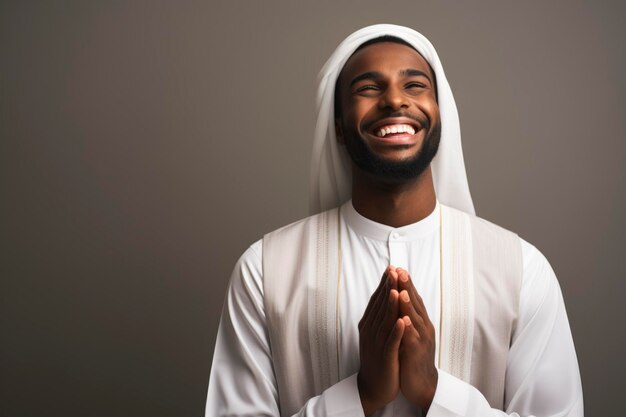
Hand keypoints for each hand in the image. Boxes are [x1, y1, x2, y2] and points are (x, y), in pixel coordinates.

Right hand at [357, 266, 405, 415]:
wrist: (373, 386)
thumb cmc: (377, 358)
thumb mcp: (375, 333)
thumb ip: (379, 315)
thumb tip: (384, 295)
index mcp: (368, 324)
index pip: (377, 300)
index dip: (384, 284)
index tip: (391, 268)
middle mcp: (371, 331)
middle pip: (380, 306)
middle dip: (388, 288)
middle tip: (393, 270)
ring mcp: (377, 344)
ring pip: (385, 321)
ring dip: (390, 305)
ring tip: (396, 289)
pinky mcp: (385, 357)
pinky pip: (391, 342)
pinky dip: (396, 331)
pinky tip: (402, 321)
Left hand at [396, 268, 437, 410]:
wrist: (422, 384)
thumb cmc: (412, 356)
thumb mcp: (409, 331)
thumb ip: (406, 314)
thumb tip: (398, 296)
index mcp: (419, 321)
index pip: (412, 297)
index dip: (405, 283)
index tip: (396, 268)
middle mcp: (423, 327)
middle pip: (415, 303)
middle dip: (407, 287)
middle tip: (400, 270)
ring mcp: (422, 339)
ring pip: (415, 319)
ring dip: (408, 304)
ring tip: (402, 290)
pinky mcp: (417, 353)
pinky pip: (413, 339)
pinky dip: (409, 329)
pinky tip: (404, 320)